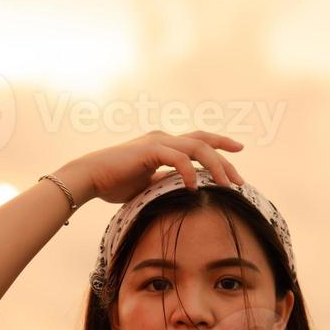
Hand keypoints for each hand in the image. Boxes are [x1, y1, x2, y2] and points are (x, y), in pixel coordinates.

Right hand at [76, 130, 244, 204]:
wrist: (89, 178)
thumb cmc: (113, 184)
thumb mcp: (146, 185)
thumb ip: (163, 183)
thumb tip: (179, 191)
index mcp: (164, 145)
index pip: (198, 141)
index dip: (220, 145)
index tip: (238, 153)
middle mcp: (164, 138)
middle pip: (204, 141)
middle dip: (226, 159)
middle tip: (240, 180)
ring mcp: (158, 142)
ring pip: (197, 147)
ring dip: (216, 166)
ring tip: (226, 185)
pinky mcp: (150, 150)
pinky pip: (178, 158)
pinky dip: (189, 172)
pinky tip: (194, 187)